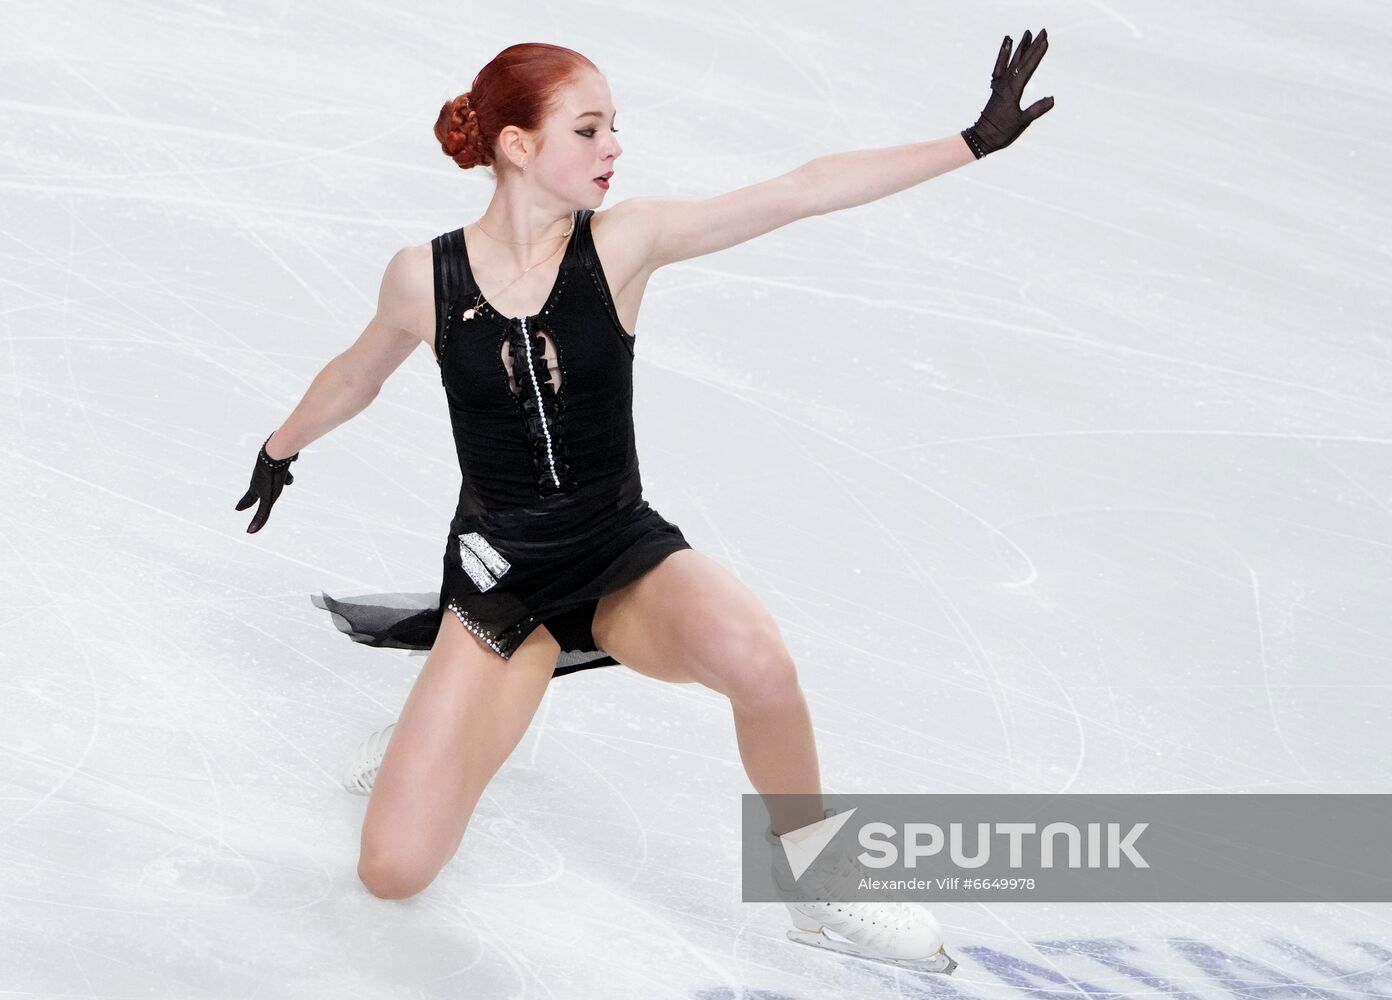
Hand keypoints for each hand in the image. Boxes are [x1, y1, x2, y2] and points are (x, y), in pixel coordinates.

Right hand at [235, 433, 298, 532]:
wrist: (276, 451)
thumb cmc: (271, 477)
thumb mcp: (268, 499)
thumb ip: (261, 516)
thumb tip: (250, 533)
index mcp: (256, 486)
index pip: (249, 499)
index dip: (244, 505)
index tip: (238, 509)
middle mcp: (261, 476)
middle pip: (260, 487)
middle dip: (258, 494)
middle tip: (253, 496)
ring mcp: (271, 467)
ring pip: (276, 475)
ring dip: (282, 479)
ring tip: (288, 481)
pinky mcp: (282, 458)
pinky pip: (285, 463)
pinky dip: (288, 464)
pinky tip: (293, 461)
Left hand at [961, 28, 1054, 157]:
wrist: (981, 137)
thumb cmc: (1001, 132)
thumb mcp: (1021, 123)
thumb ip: (1036, 110)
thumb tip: (1052, 99)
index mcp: (1012, 91)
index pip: (1028, 68)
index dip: (1037, 54)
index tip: (1045, 41)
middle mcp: (1005, 84)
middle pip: (1021, 60)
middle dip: (1032, 45)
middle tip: (1042, 31)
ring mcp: (1000, 85)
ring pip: (1011, 61)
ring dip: (1020, 47)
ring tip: (1026, 33)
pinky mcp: (996, 88)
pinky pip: (1000, 68)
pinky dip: (1004, 56)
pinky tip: (1007, 45)